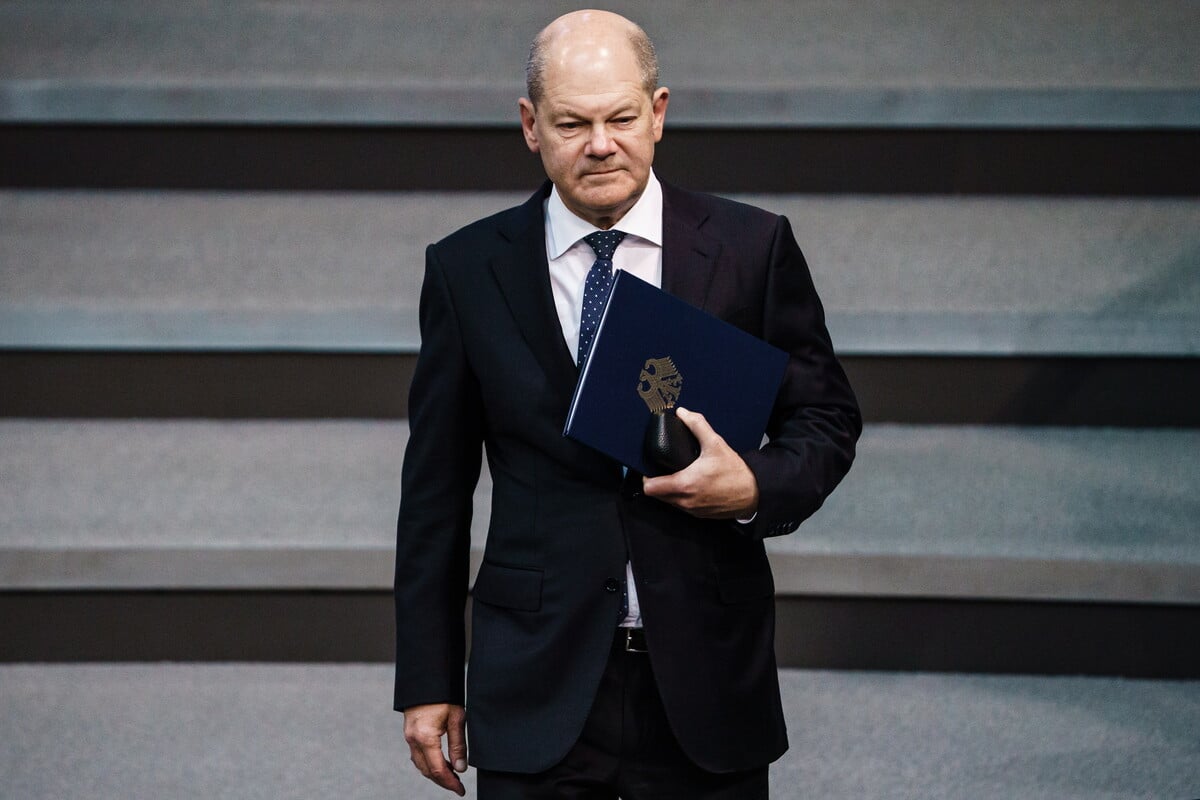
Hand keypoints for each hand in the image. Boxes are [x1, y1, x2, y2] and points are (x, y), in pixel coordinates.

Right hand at [403, 703, 467, 795]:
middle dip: (442, 781)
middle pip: (426, 771)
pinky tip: (440, 762)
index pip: (437, 770)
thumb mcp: (456, 718)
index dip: (450, 783)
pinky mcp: (409, 732)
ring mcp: (409, 736)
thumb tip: (461, 768)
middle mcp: (413, 739)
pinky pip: (417, 754)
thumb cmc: (443, 694)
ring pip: (420, 764)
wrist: (427, 677)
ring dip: (435, 772)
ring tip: (452, 775)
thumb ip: (458, 745)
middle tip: (458, 786)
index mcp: (425, 737)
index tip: (460, 790)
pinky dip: (428, 763)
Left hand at [642, 407, 759, 518]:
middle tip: (663, 468)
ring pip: (669, 502)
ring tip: (676, 475)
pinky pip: (682, 507)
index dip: (646, 476)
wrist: (754, 493)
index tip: (650, 467)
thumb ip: (697, 426)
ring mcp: (692, 510)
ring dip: (668, 491)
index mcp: (684, 484)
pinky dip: (681, 498)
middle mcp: (685, 501)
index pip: (649, 487)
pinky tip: (690, 486)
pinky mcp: (700, 515)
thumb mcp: (715, 444)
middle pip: (657, 495)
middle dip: (657, 482)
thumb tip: (683, 413)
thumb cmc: (736, 472)